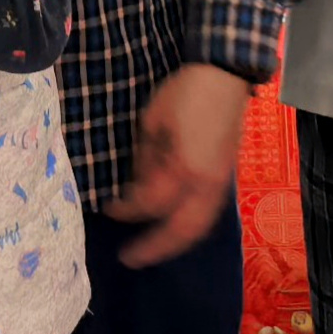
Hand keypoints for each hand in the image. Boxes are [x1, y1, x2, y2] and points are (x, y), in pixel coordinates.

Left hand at [107, 64, 251, 266]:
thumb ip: (144, 159)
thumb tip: (136, 186)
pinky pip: (208, 214)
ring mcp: (220, 184)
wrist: (224, 76)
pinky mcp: (225, 178)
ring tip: (151, 251)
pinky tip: (175, 231)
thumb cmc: (183, 93)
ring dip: (174, 244)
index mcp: (183, 168)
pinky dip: (189, 229)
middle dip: (154, 247)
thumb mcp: (151, 122)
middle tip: (129, 258)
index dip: (126, 209)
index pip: (149, 203)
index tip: (107, 208)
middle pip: (181, 230)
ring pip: (200, 227)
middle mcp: (205, 184)